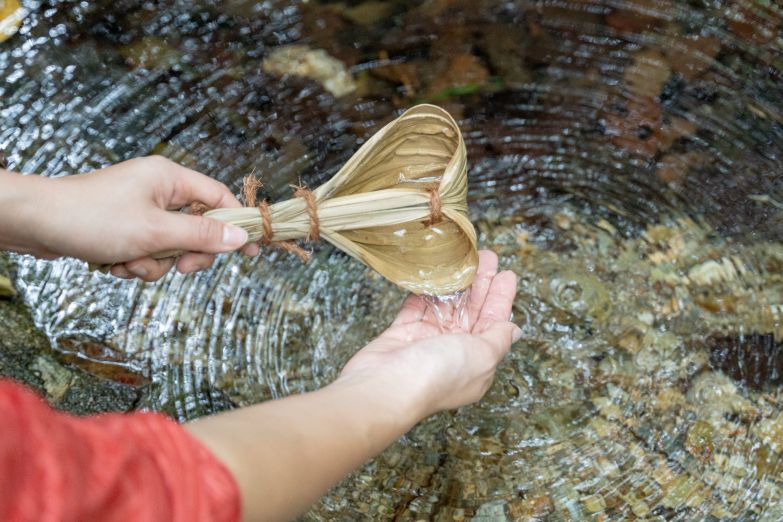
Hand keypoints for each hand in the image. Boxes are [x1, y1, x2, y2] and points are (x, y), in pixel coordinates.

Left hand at [24, 156, 258, 280]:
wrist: (35, 223)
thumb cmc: (94, 219)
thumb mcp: (156, 232)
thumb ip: (201, 236)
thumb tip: (241, 238)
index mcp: (171, 178)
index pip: (220, 198)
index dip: (237, 225)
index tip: (252, 253)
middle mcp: (159, 189)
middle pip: (197, 227)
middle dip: (185, 253)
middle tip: (178, 268)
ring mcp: (141, 209)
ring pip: (170, 246)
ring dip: (154, 263)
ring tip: (128, 263)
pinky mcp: (124, 226)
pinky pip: (147, 251)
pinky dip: (135, 263)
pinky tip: (113, 264)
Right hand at [339, 250, 520, 419]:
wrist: (387, 384)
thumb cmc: (438, 374)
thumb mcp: (482, 356)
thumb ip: (499, 339)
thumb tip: (515, 330)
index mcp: (478, 361)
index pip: (495, 324)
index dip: (501, 298)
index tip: (506, 274)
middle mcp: (454, 352)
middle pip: (472, 311)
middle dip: (481, 283)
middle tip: (485, 256)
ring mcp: (427, 341)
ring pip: (446, 305)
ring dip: (456, 281)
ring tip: (463, 256)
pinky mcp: (403, 332)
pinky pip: (417, 305)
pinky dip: (425, 289)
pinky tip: (434, 271)